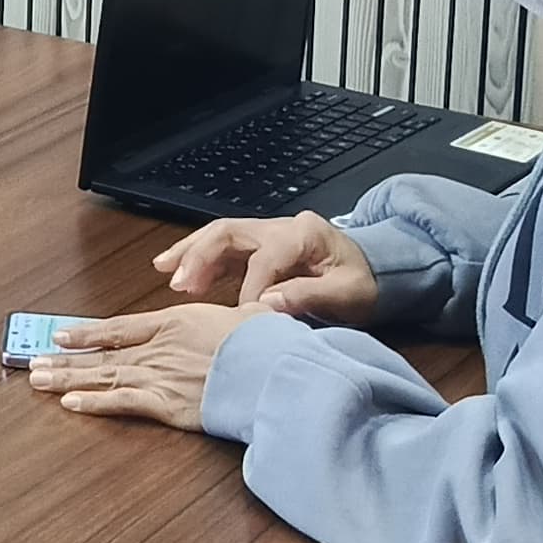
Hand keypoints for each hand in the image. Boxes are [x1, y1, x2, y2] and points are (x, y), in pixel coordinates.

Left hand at [25, 305, 245, 429]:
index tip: (62, 335)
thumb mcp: (250, 316)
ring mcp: (158, 375)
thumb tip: (255, 308)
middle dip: (66, 359)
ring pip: (102, 376)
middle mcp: (158, 347)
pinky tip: (69, 403)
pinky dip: (94, 403)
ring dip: (67, 378)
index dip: (87, 333)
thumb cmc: (265, 341)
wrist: (271, 366)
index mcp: (174, 321)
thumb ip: (239, 314)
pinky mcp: (164, 404)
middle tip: (34, 362)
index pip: (118, 327)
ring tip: (38, 380)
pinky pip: (121, 403)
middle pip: (102, 354)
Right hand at [154, 213, 378, 322]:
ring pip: (219, 236)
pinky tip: (178, 275)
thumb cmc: (365, 283)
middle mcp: (280, 227)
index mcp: (304, 233)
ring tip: (165, 271)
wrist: (377, 272)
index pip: (266, 257)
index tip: (241, 315)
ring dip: (191, 253)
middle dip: (201, 255)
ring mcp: (267, 235)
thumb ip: (309, 295)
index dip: (250, 286)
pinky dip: (199, 260)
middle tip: (179, 284)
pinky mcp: (259, 249)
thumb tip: (267, 303)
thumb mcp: (348, 294)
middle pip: (230, 232)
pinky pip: (223, 249)